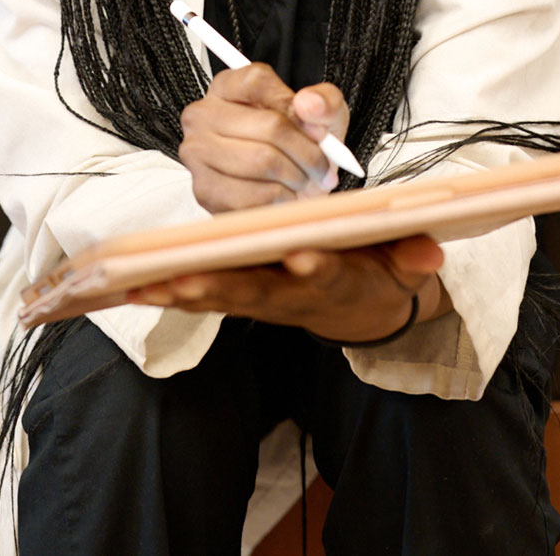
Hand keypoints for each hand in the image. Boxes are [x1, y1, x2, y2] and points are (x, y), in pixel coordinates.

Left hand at [127, 234, 452, 341]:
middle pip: (255, 291)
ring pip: (218, 295)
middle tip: (185, 279)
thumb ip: (414, 258)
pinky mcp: (239, 296)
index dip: (316, 267)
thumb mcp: (406, 266)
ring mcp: (262, 299)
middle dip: (220, 286)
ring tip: (140, 282)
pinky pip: (200, 294)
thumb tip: (430, 251)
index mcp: (337, 281)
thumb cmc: (379, 273)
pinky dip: (164, 291)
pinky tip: (128, 284)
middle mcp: (293, 295)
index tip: (305, 255)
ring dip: (179, 291)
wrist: (360, 308)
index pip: (328, 275)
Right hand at [179, 63, 349, 211]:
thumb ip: (324, 101)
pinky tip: (284, 197)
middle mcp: (203, 115)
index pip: (257, 80)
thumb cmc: (298, 147)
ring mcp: (198, 153)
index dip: (295, 105)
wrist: (283, 194)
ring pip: (264, 161)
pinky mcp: (204, 191)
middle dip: (308, 152)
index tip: (316, 128)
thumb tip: (309, 104)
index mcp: (226, 87)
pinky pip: (254, 195)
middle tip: (322, 167)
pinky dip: (280, 200)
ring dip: (297, 177)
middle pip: (270, 124)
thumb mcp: (321, 116)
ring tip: (305, 182)